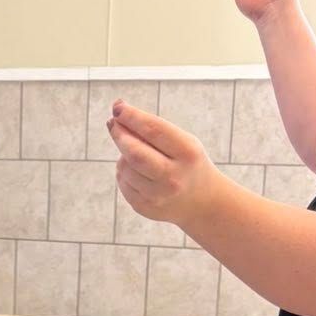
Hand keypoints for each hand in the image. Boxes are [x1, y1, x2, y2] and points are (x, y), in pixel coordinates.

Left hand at [107, 102, 218, 225]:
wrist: (202, 202)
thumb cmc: (187, 163)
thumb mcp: (182, 142)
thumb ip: (153, 130)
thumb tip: (116, 116)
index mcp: (187, 153)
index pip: (154, 130)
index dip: (132, 117)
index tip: (117, 107)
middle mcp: (173, 177)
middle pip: (134, 152)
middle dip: (119, 134)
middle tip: (112, 123)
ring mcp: (158, 196)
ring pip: (125, 167)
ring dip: (123, 155)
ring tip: (135, 153)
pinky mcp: (145, 208)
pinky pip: (123, 183)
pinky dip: (124, 172)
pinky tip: (136, 172)